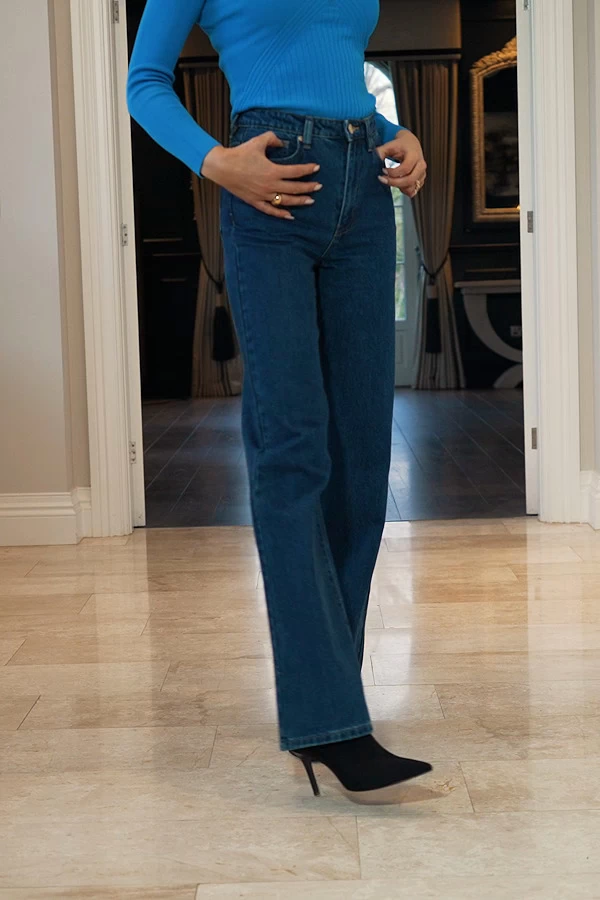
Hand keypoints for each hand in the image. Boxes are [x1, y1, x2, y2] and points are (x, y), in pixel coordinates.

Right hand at [201, 132, 322, 219]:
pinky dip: (281, 214)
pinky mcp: (255, 201)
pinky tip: (290, 216)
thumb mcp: (258, 141)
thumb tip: (283, 143)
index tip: (316, 168)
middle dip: (308, 187)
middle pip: (294, 188)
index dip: (307, 169)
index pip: (295, 171)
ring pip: (285, 201)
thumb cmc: (240, 153)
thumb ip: (273, 139)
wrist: (222, 167)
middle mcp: (270, 185)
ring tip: (310, 200)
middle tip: (319, 186)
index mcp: (273, 171)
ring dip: (299, 201)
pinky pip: (270, 210)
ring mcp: (263, 195)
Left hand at [376, 130, 426, 197]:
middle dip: (394, 182)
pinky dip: (403, 190)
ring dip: (398, 187)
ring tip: (389, 179)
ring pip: (411, 188)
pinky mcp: (420, 181)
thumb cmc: (401, 145)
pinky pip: (412, 191)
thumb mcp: (390, 145)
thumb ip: (380, 152)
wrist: (411, 145)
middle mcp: (421, 165)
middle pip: (409, 180)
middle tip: (383, 179)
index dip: (393, 172)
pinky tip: (396, 182)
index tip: (383, 170)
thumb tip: (373, 160)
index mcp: (414, 155)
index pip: (405, 168)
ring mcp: (422, 174)